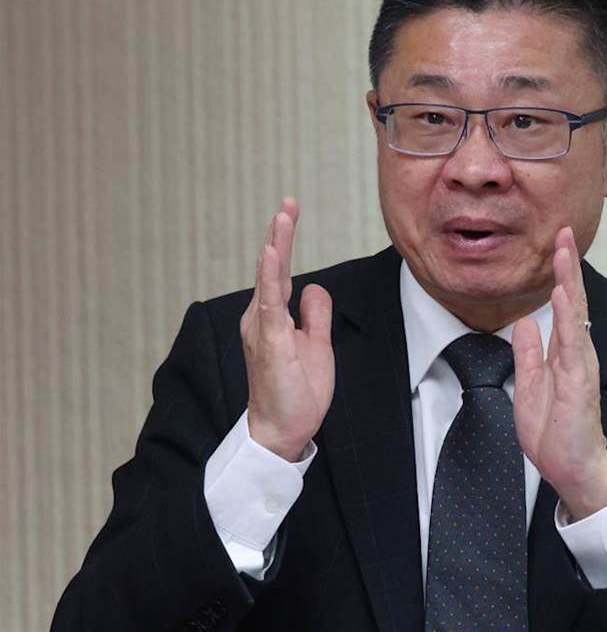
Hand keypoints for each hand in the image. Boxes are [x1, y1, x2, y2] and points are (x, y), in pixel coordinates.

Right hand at [240, 197, 334, 460]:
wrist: (284, 431)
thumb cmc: (296, 391)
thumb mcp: (317, 344)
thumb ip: (315, 315)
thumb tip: (314, 287)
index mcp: (272, 318)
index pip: (280, 273)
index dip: (284, 241)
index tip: (289, 211)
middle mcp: (262, 318)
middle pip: (272, 268)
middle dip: (280, 234)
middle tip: (288, 203)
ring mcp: (264, 329)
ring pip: (269, 280)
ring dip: (276, 246)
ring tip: (283, 216)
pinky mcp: (270, 343)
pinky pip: (270, 304)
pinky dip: (271, 277)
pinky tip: (273, 255)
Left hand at [512, 227, 606, 520]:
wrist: (572, 471)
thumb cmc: (555, 434)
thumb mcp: (528, 387)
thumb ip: (528, 355)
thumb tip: (525, 322)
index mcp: (563, 354)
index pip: (564, 307)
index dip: (560, 276)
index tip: (556, 245)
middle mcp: (576, 354)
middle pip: (575, 301)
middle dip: (568, 265)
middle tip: (564, 232)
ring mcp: (579, 366)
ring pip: (577, 315)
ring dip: (570, 280)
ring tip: (563, 251)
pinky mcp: (578, 382)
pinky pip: (573, 342)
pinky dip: (569, 316)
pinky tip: (564, 294)